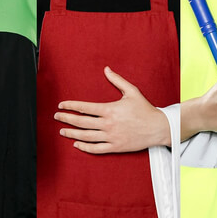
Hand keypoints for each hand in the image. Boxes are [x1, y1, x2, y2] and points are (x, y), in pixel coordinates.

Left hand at [54, 67, 169, 153]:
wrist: (159, 128)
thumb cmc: (145, 109)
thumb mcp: (132, 91)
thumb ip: (117, 80)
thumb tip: (106, 69)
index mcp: (109, 110)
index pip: (84, 108)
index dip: (70, 106)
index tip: (61, 105)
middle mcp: (108, 124)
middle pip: (81, 122)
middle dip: (66, 119)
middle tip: (57, 117)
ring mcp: (111, 136)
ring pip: (86, 136)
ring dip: (72, 134)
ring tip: (62, 131)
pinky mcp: (116, 147)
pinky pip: (97, 149)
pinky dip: (85, 147)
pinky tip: (77, 144)